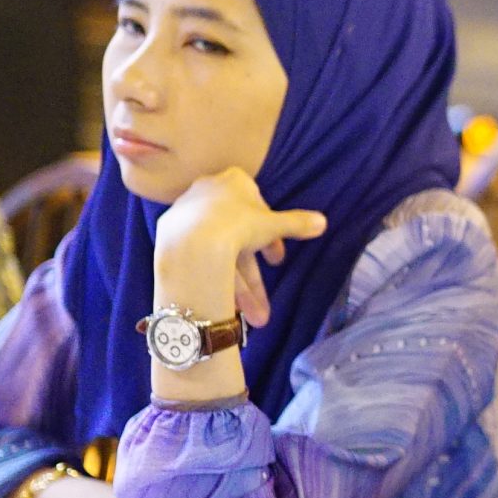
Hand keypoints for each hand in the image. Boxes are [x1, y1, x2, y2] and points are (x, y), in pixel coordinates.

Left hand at [153, 166, 325, 328]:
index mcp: (235, 180)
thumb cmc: (239, 224)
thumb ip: (297, 223)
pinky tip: (224, 300)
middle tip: (264, 296)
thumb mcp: (274, 226)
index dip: (271, 236)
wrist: (194, 241)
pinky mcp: (174, 233)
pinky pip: (202, 257)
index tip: (276, 259)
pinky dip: (216, 277)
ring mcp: (189, 212)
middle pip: (239, 235)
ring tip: (252, 317)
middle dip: (254, 272)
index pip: (259, 208)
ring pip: (221, 251)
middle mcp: (209, 190)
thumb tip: (323, 222)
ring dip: (240, 286)